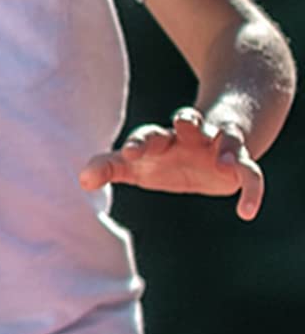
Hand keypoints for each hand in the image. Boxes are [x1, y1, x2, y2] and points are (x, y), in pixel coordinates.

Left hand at [79, 106, 264, 219]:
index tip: (129, 153)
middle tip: (181, 124)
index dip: (140, 142)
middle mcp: (190, 136)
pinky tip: (246, 211)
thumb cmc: (165, 154)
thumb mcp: (137, 163)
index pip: (149, 135)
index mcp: (162, 138)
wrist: (213, 144)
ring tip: (222, 159)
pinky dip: (251, 190)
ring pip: (224, 137)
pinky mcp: (240, 163)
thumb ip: (110, 167)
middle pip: (187, 122)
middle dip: (186, 121)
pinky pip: (250, 174)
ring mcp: (218, 146)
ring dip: (224, 143)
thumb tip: (81, 180)